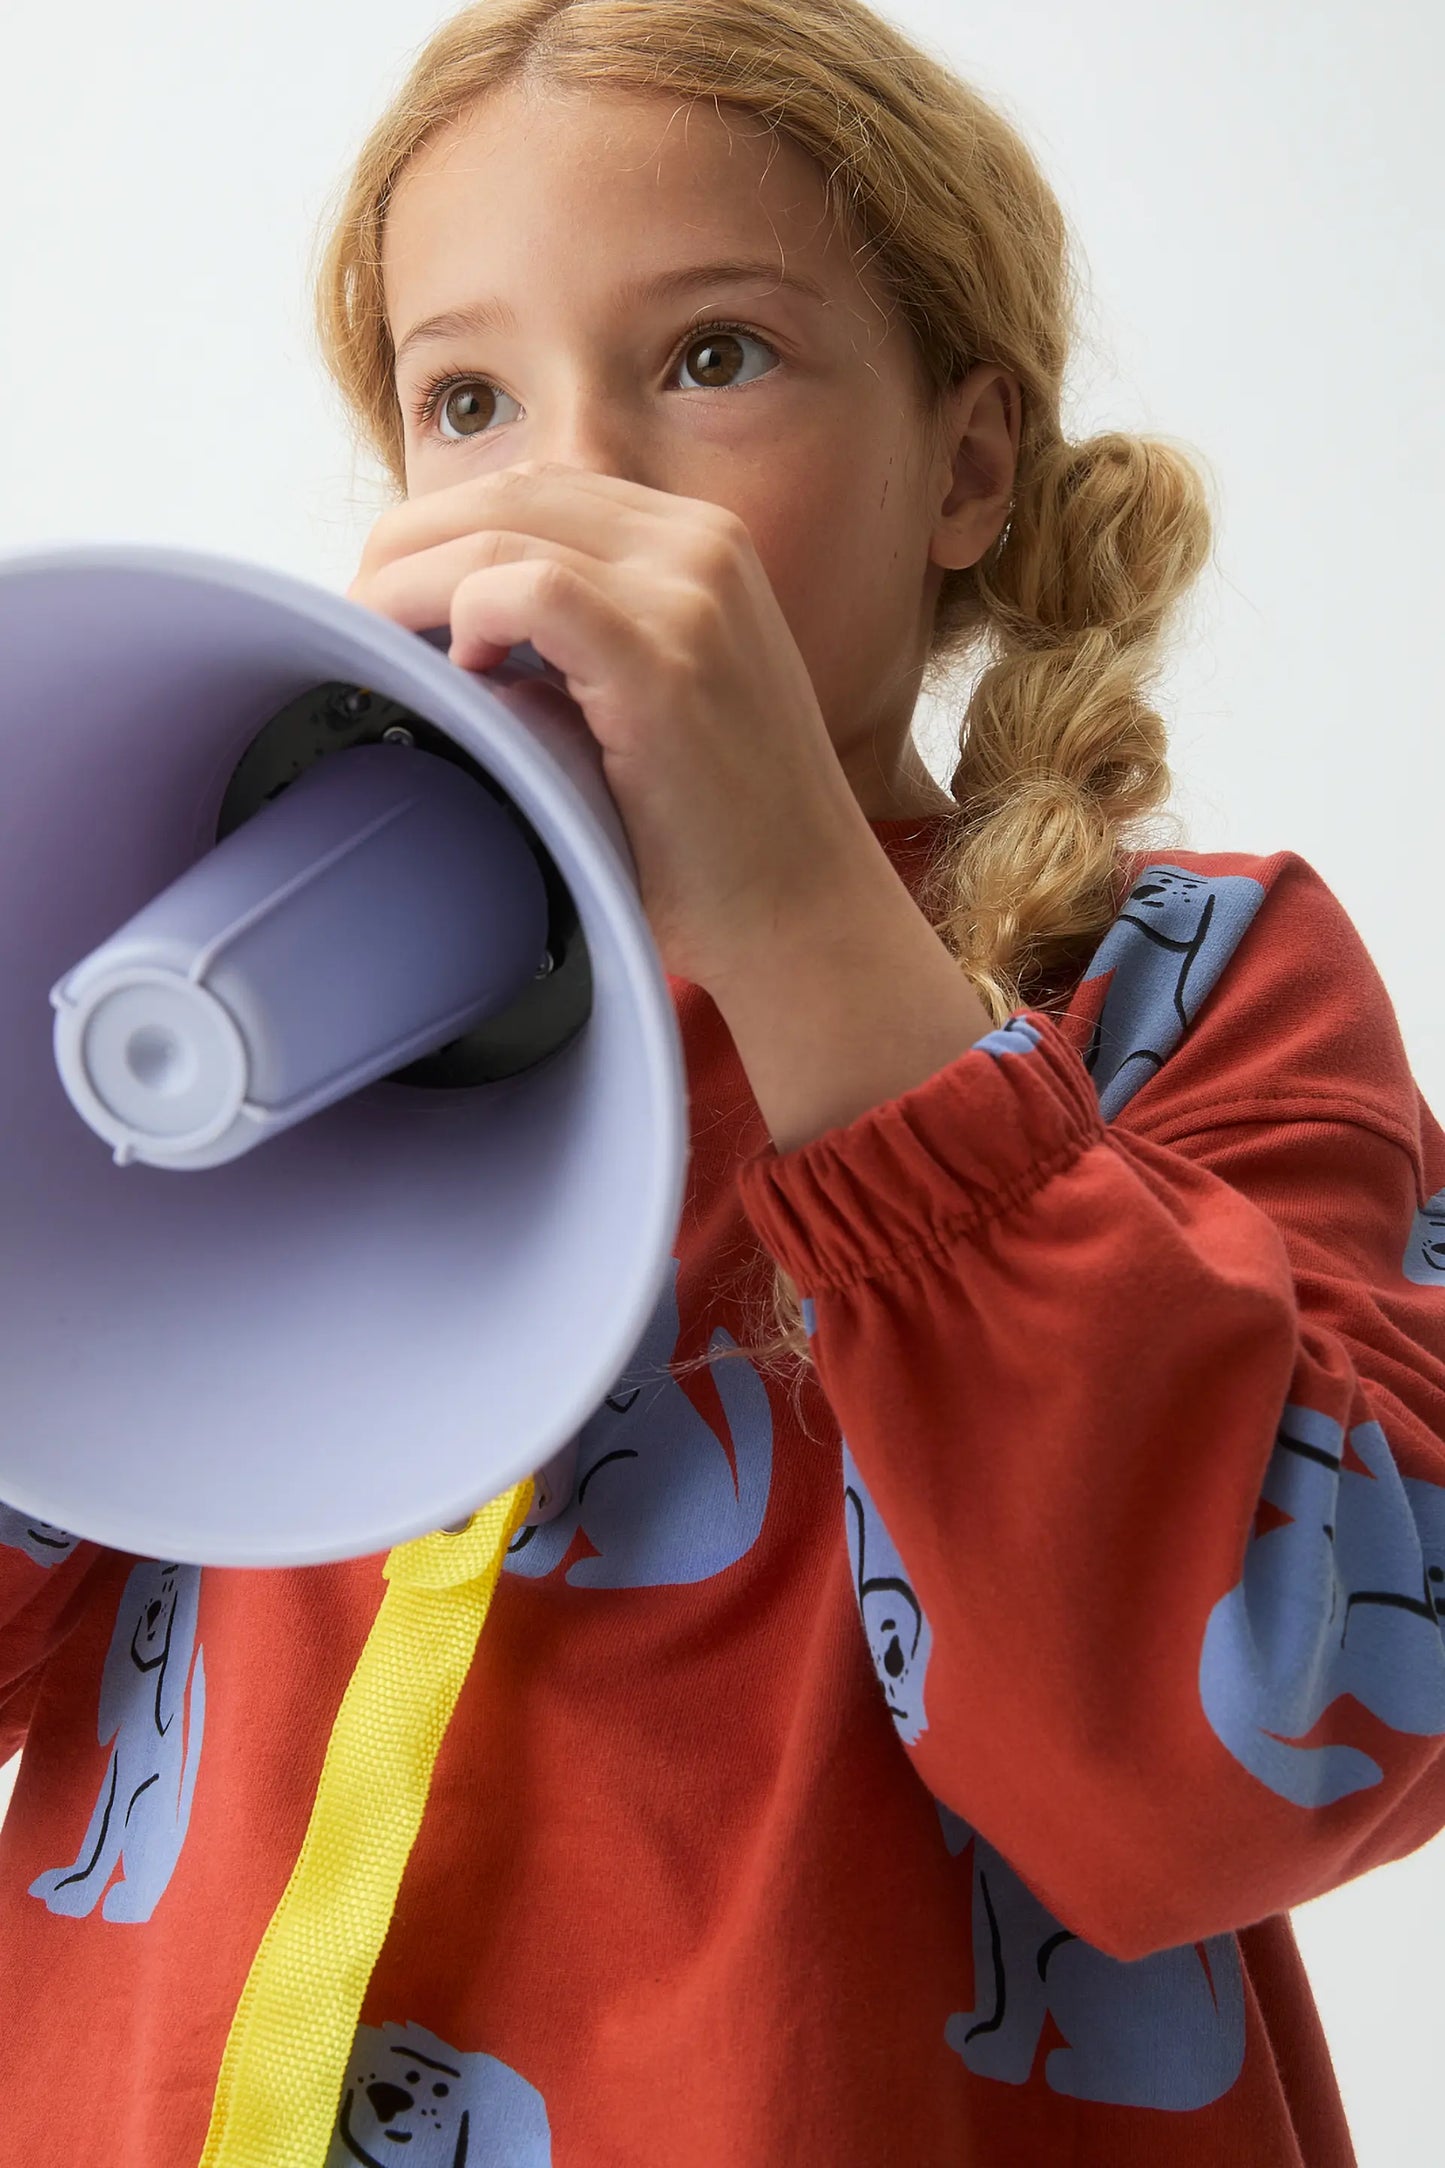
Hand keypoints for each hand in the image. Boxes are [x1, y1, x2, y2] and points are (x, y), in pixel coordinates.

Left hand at [345, 460, 882, 992]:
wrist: (804, 909)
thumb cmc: (720, 833)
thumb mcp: (651, 696)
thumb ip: (574, 642)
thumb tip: (450, 628)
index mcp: (699, 543)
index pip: (535, 488)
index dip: (440, 533)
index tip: (388, 600)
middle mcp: (701, 545)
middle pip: (505, 492)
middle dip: (404, 549)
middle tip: (353, 624)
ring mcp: (691, 593)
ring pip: (500, 531)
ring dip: (409, 586)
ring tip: (372, 649)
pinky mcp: (667, 658)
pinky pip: (529, 588)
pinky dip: (467, 615)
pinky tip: (459, 673)